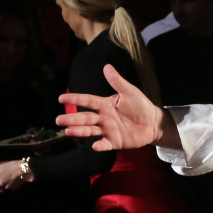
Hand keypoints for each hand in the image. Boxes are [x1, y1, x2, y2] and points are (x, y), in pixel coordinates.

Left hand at [0, 160, 24, 190]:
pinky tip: (12, 180)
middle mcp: (0, 184)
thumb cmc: (11, 165)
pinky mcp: (13, 189)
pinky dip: (8, 185)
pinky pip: (7, 188)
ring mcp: (6, 188)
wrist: (25, 169)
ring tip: (6, 179)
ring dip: (1, 185)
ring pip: (0, 188)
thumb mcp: (0, 166)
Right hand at [57, 64, 180, 150]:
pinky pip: (105, 144)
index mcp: (104, 104)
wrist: (153, 123)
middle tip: (59, 120)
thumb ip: (118, 81)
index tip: (61, 98)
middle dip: (71, 119)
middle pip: (85, 118)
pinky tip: (95, 146)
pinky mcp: (115, 141)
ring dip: (79, 131)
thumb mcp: (130, 92)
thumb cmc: (140, 106)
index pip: (87, 101)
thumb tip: (107, 66)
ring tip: (68, 131)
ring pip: (90, 130)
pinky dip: (100, 145)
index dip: (75, 99)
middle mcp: (103, 118)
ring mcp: (108, 130)